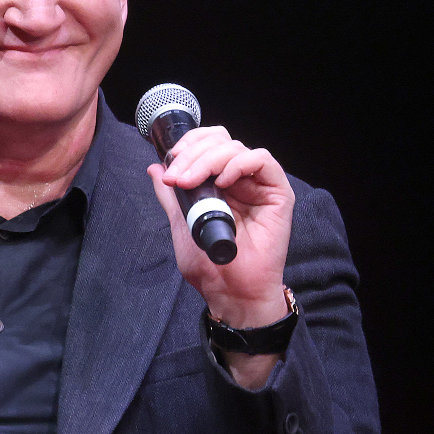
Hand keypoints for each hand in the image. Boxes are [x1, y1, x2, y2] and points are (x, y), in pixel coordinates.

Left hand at [145, 125, 294, 329]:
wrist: (232, 292)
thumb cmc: (211, 266)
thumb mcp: (182, 224)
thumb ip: (171, 196)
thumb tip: (156, 169)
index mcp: (221, 184)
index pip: (209, 144)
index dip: (190, 143)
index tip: (171, 160)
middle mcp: (241, 180)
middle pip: (221, 140)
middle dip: (194, 153)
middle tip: (177, 176)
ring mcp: (259, 185)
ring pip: (237, 148)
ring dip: (209, 159)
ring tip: (192, 181)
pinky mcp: (278, 193)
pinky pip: (263, 161)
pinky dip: (239, 164)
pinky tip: (223, 182)